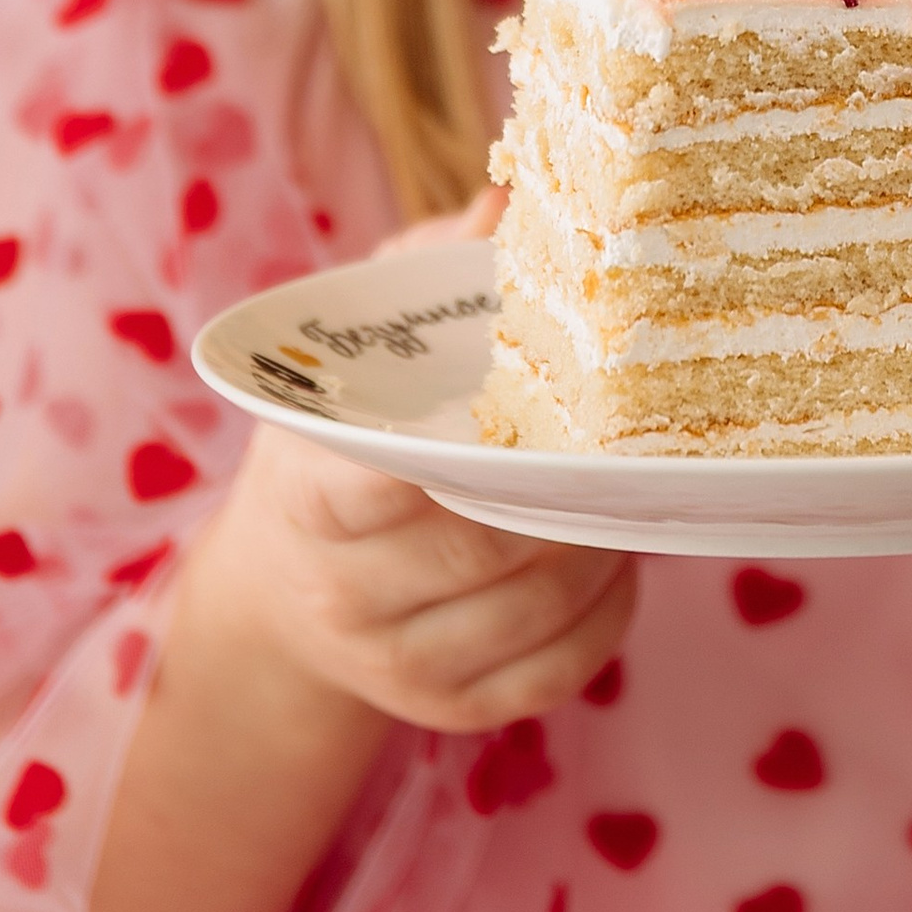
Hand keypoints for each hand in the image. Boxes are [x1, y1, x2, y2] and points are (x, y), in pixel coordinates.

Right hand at [203, 185, 633, 736]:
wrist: (280, 590)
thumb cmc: (336, 440)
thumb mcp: (354, 351)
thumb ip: (422, 274)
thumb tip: (505, 202)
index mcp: (308, 494)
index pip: (381, 484)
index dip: (464, 450)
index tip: (531, 404)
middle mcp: (343, 591)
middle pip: (484, 545)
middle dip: (562, 489)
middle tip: (623, 435)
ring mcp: (395, 663)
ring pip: (532, 609)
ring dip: (601, 546)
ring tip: (630, 487)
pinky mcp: (446, 710)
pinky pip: (550, 676)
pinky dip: (605, 620)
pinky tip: (618, 560)